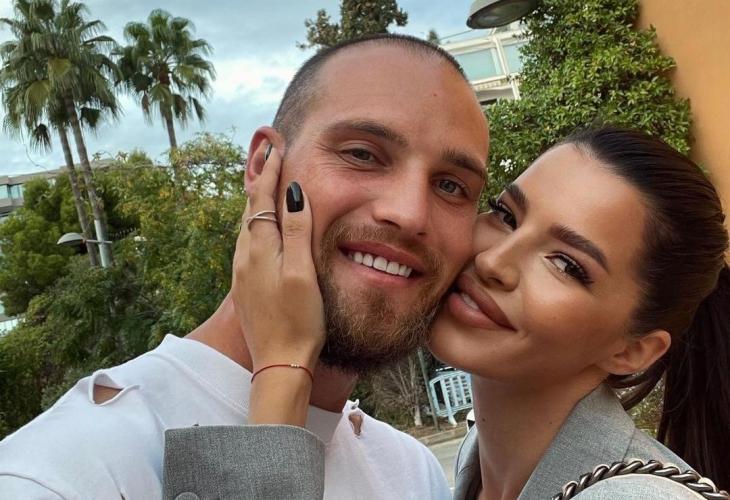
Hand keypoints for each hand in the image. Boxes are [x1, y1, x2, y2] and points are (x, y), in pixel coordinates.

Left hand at [231, 145, 325, 424]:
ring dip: (253, 200)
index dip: (269, 171)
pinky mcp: (244, 286)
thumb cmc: (300, 321)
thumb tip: (292, 192)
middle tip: (264, 153)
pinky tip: (259, 227)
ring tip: (260, 180)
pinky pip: (246, 242)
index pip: (261, 199)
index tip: (274, 146)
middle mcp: (244, 257)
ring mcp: (242, 273)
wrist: (279, 364)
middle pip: (249, 208)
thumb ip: (297, 232)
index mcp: (259, 250)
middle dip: (257, 178)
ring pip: (245, 225)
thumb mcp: (304, 273)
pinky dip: (253, 222)